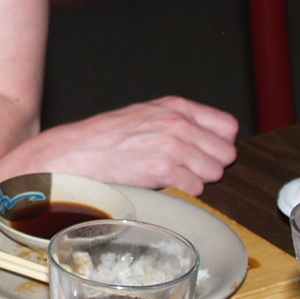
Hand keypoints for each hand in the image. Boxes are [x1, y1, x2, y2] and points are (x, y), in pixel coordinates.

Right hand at [6, 96, 238, 194]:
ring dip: (198, 180)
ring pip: (215, 172)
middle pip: (226, 153)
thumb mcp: (145, 117)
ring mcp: (172, 145)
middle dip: (210, 164)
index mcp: (175, 106)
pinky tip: (163, 186)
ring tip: (170, 176)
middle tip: (183, 168)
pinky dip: (184, 192)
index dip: (217, 144)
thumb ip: (178, 123)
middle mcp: (177, 122)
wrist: (72, 154)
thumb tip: (210, 144)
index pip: (227, 126)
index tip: (203, 152)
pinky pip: (197, 188)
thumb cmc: (105, 139)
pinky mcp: (163, 169)